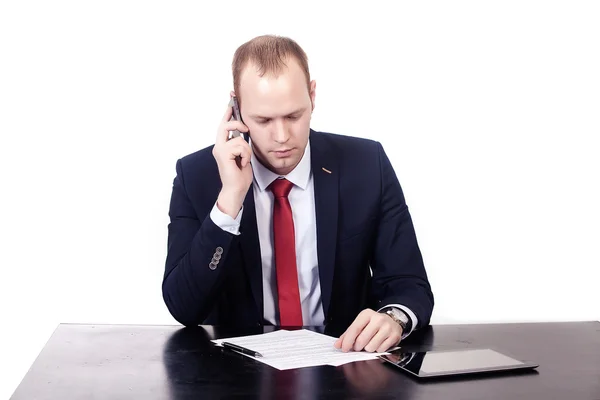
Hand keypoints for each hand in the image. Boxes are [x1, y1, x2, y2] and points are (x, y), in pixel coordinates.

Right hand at [212, 96, 252, 217]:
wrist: (235, 190)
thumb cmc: (240, 175)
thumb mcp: (244, 155)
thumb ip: (242, 143)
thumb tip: (246, 130)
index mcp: (223, 144)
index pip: (225, 123)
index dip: (229, 110)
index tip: (232, 97)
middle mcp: (218, 145)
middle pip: (225, 124)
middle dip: (236, 122)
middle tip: (246, 128)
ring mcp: (219, 150)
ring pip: (238, 138)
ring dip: (246, 150)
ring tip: (244, 160)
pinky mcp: (223, 154)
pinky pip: (240, 146)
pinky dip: (245, 155)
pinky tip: (243, 164)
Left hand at [333, 309, 401, 352]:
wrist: (392, 322)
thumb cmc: (373, 324)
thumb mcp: (361, 324)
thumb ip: (348, 334)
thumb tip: (338, 344)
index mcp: (367, 314)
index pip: (354, 329)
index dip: (348, 341)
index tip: (344, 348)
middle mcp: (378, 319)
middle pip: (362, 340)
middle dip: (358, 347)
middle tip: (359, 346)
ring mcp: (387, 327)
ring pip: (371, 347)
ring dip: (368, 348)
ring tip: (371, 342)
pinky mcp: (394, 336)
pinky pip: (380, 350)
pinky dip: (377, 349)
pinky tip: (379, 343)